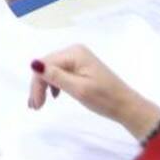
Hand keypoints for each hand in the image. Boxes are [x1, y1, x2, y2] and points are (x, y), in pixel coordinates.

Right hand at [29, 45, 159, 140]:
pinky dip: (54, 84)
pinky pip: (61, 72)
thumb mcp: (78, 89)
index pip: (45, 64)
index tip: (36, 105)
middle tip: (36, 107)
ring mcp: (79, 58)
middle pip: (47, 65)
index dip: (37, 84)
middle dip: (39, 85)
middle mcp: (75, 51)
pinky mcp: (82, 67)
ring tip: (40, 104)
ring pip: (52, 69)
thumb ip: (55, 76)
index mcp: (74, 53)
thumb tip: (34, 63)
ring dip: (44, 86)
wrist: (126, 106)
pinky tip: (54, 96)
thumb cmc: (104, 99)